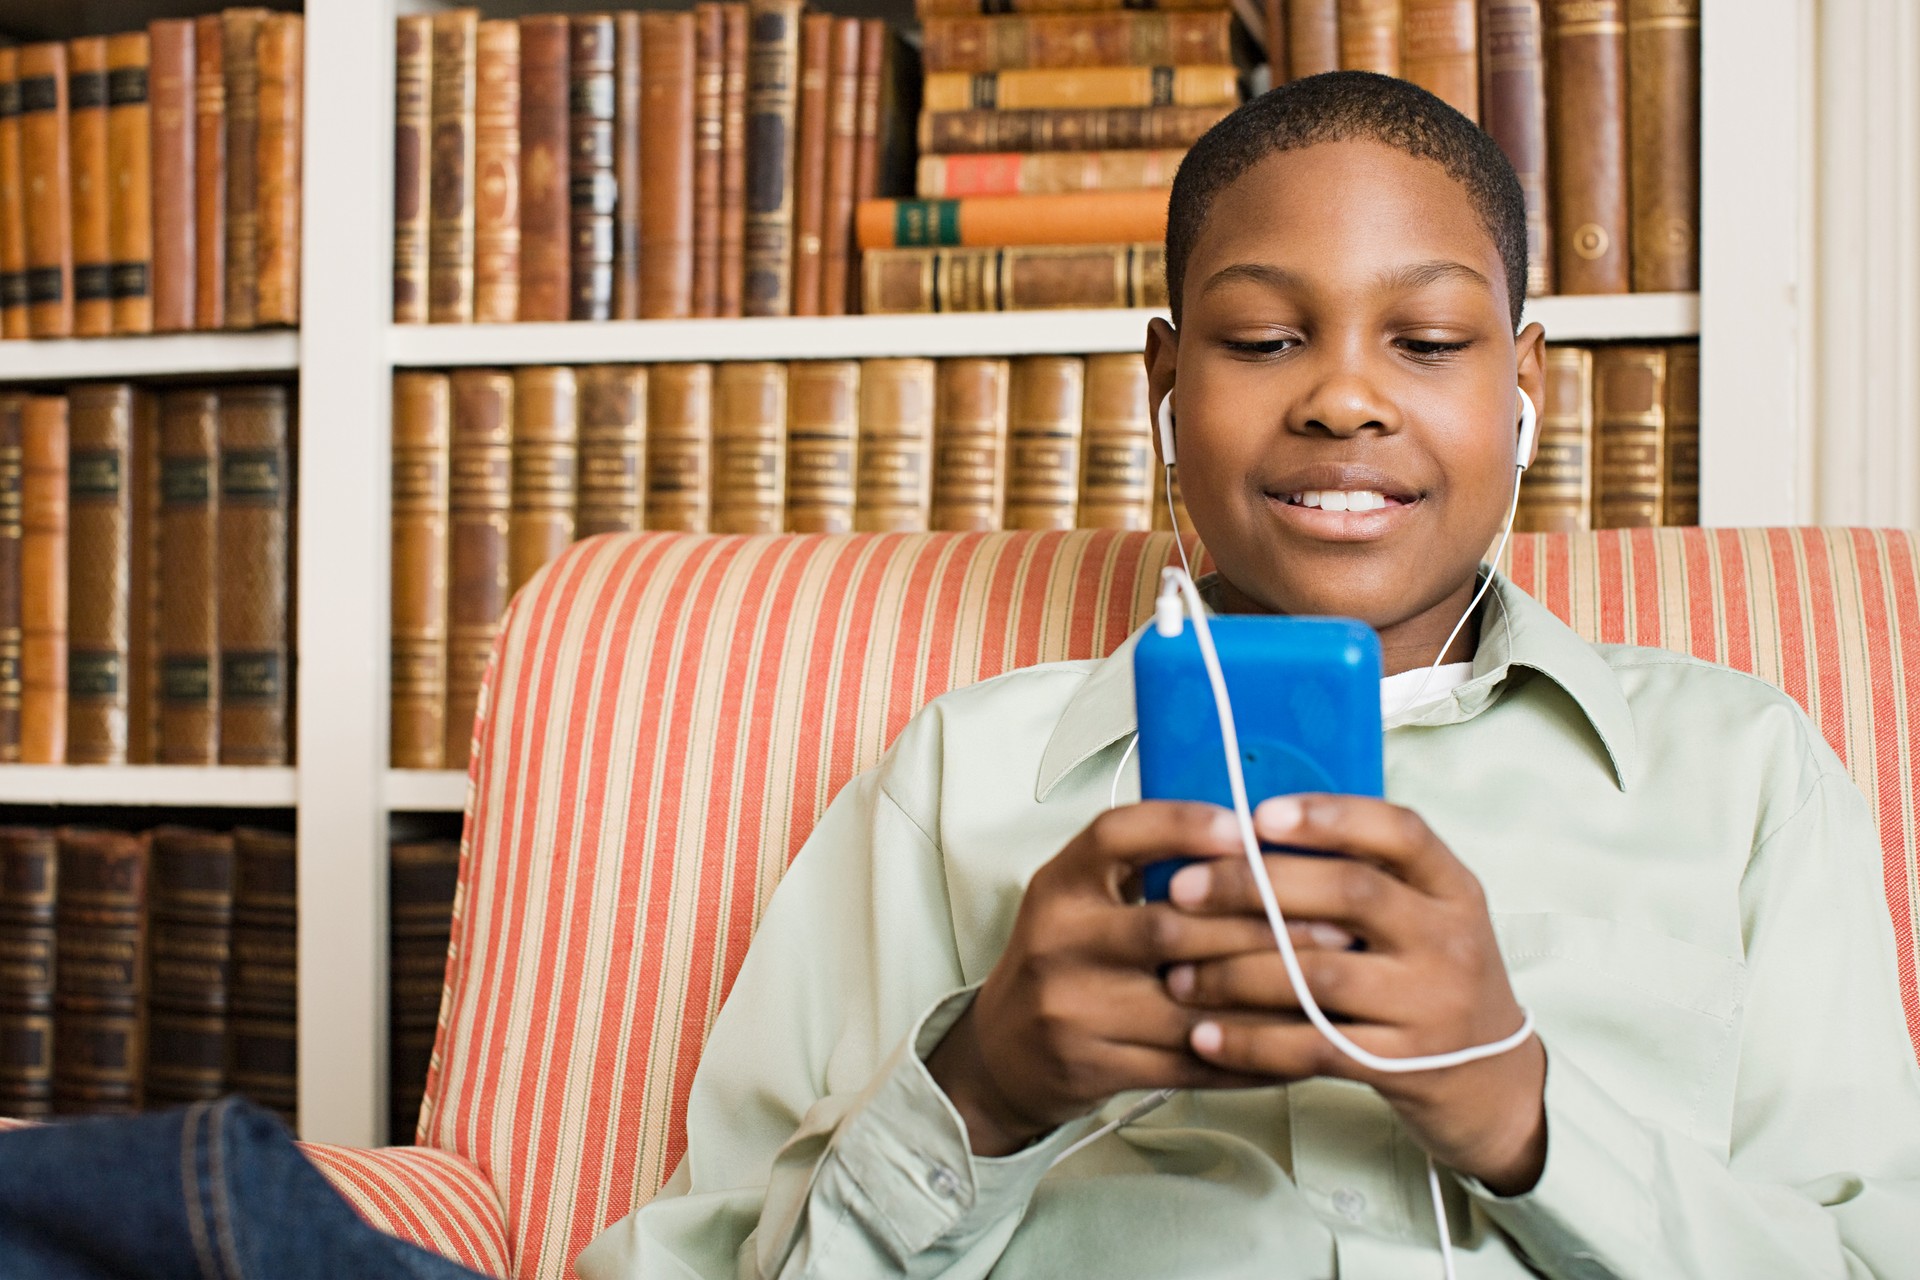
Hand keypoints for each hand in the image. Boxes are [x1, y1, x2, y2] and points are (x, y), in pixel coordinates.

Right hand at [925, 802, 1352, 1155]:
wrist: (1004, 1052)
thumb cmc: (1066, 961)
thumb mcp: (1083, 899)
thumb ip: (1145, 869)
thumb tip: (1253, 837)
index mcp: (1059, 885)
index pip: (1115, 837)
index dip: (1181, 826)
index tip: (1246, 827)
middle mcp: (1059, 941)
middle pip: (1170, 927)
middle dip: (1260, 926)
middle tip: (1335, 922)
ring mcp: (1073, 1007)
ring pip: (1189, 1003)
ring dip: (1268, 997)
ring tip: (1329, 984)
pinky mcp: (1095, 1064)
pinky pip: (1191, 1062)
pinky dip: (1251, 1054)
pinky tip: (1297, 1042)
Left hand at [1162, 794, 1546, 1194]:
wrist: (1493, 1084)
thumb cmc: (1432, 981)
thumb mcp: (1427, 917)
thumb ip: (1364, 876)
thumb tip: (1248, 833)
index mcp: (1453, 888)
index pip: (1400, 831)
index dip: (1329, 816)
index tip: (1258, 814)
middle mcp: (1449, 939)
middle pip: (1350, 893)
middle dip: (1255, 886)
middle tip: (1181, 888)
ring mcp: (1432, 1004)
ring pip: (1319, 976)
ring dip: (1235, 973)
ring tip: (1176, 973)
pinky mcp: (1405, 1065)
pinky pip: (1315, 1047)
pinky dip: (1252, 1042)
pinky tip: (1203, 1036)